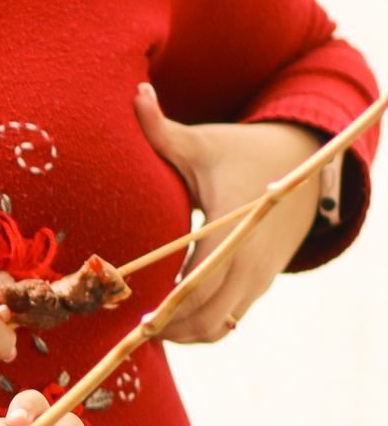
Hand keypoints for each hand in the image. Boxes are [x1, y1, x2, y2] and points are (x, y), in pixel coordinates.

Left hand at [134, 83, 321, 342]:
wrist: (300, 164)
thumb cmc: (239, 151)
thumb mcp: (201, 141)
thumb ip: (162, 129)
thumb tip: (136, 93)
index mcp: (231, 227)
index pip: (201, 278)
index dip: (168, 303)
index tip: (134, 315)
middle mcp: (249, 259)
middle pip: (209, 313)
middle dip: (168, 326)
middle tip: (125, 328)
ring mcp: (258, 275)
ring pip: (221, 323)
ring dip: (183, 331)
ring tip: (142, 328)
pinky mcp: (260, 282)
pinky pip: (230, 317)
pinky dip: (200, 325)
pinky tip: (167, 320)